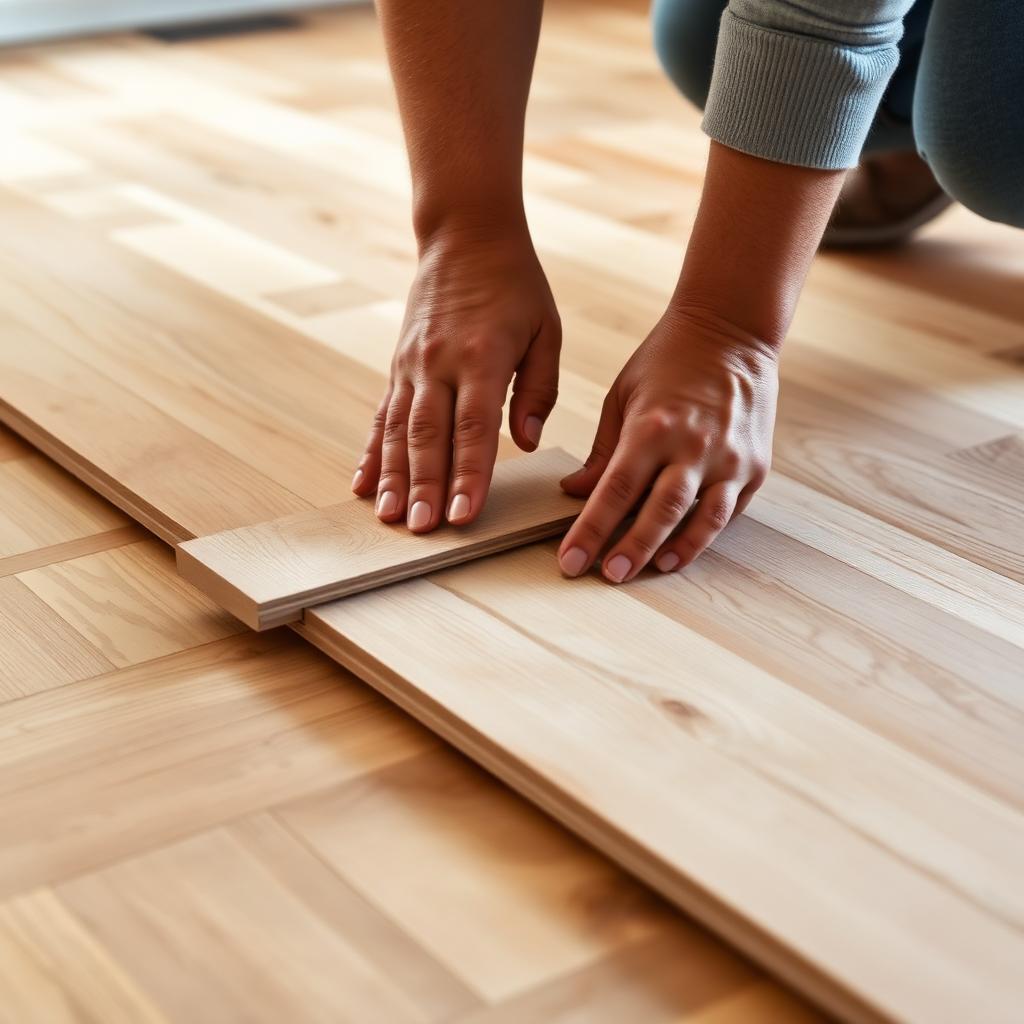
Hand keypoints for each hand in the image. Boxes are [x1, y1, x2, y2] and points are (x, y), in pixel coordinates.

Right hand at [352, 226, 560, 530]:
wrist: (465, 234)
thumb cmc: (516, 285)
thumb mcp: (546, 330)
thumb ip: (539, 389)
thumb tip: (529, 442)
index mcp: (483, 356)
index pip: (475, 427)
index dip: (469, 474)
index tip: (464, 514)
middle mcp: (439, 363)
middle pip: (429, 435)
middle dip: (425, 486)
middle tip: (421, 530)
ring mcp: (412, 364)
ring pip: (398, 430)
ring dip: (392, 477)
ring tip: (388, 517)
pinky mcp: (397, 365)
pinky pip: (381, 415)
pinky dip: (370, 452)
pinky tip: (361, 484)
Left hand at [558, 306, 777, 581]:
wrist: (731, 330)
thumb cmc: (668, 360)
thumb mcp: (622, 397)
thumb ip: (602, 451)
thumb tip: (575, 492)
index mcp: (653, 427)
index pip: (615, 490)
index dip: (591, 530)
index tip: (571, 560)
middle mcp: (694, 446)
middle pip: (660, 512)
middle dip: (631, 549)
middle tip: (608, 576)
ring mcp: (730, 459)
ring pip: (703, 519)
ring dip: (675, 551)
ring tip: (650, 571)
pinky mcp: (755, 466)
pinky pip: (729, 511)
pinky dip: (706, 534)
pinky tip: (683, 550)